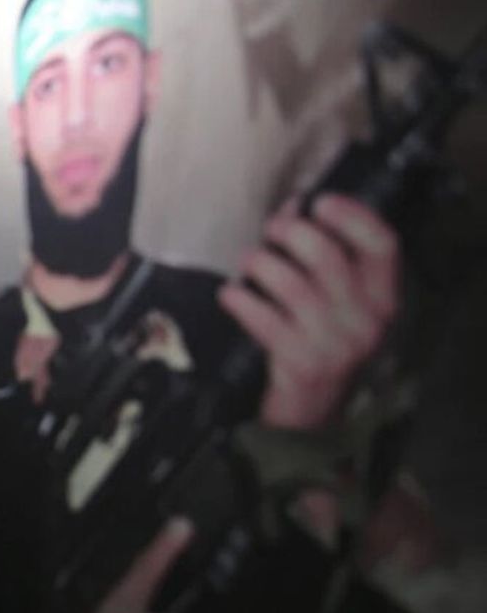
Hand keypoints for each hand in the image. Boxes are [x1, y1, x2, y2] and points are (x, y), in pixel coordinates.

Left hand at [220, 194, 399, 430]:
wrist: (313, 411)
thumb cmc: (322, 342)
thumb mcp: (340, 303)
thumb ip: (326, 258)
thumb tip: (291, 208)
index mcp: (384, 299)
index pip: (383, 244)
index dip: (352, 216)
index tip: (320, 200)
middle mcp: (366, 320)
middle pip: (330, 257)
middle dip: (293, 233)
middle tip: (270, 229)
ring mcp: (333, 343)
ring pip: (292, 284)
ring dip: (261, 264)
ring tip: (247, 260)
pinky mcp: (299, 362)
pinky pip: (263, 319)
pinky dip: (241, 300)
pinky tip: (228, 293)